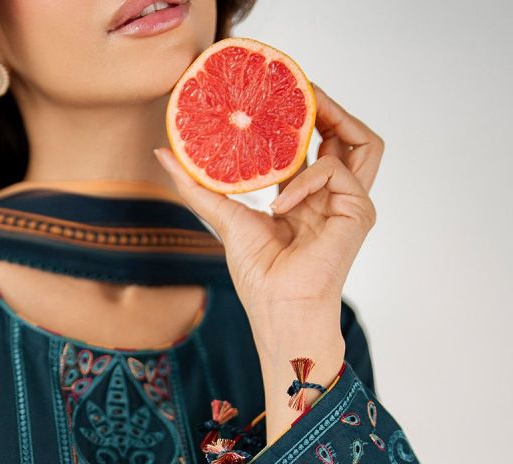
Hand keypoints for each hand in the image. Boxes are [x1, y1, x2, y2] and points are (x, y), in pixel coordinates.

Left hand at [154, 83, 382, 316]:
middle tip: (298, 89)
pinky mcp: (358, 211)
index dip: (298, 117)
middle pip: (347, 134)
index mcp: (305, 197)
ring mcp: (349, 204)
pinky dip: (304, 179)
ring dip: (339, 117)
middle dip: (328, 106)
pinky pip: (334, 170)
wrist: (278, 310)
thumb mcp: (224, 217)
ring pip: (364, 142)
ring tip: (305, 109)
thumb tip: (162, 153)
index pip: (312, 144)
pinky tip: (279, 203)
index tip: (272, 99)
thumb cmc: (259, 277)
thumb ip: (197, 185)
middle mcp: (331, 197)